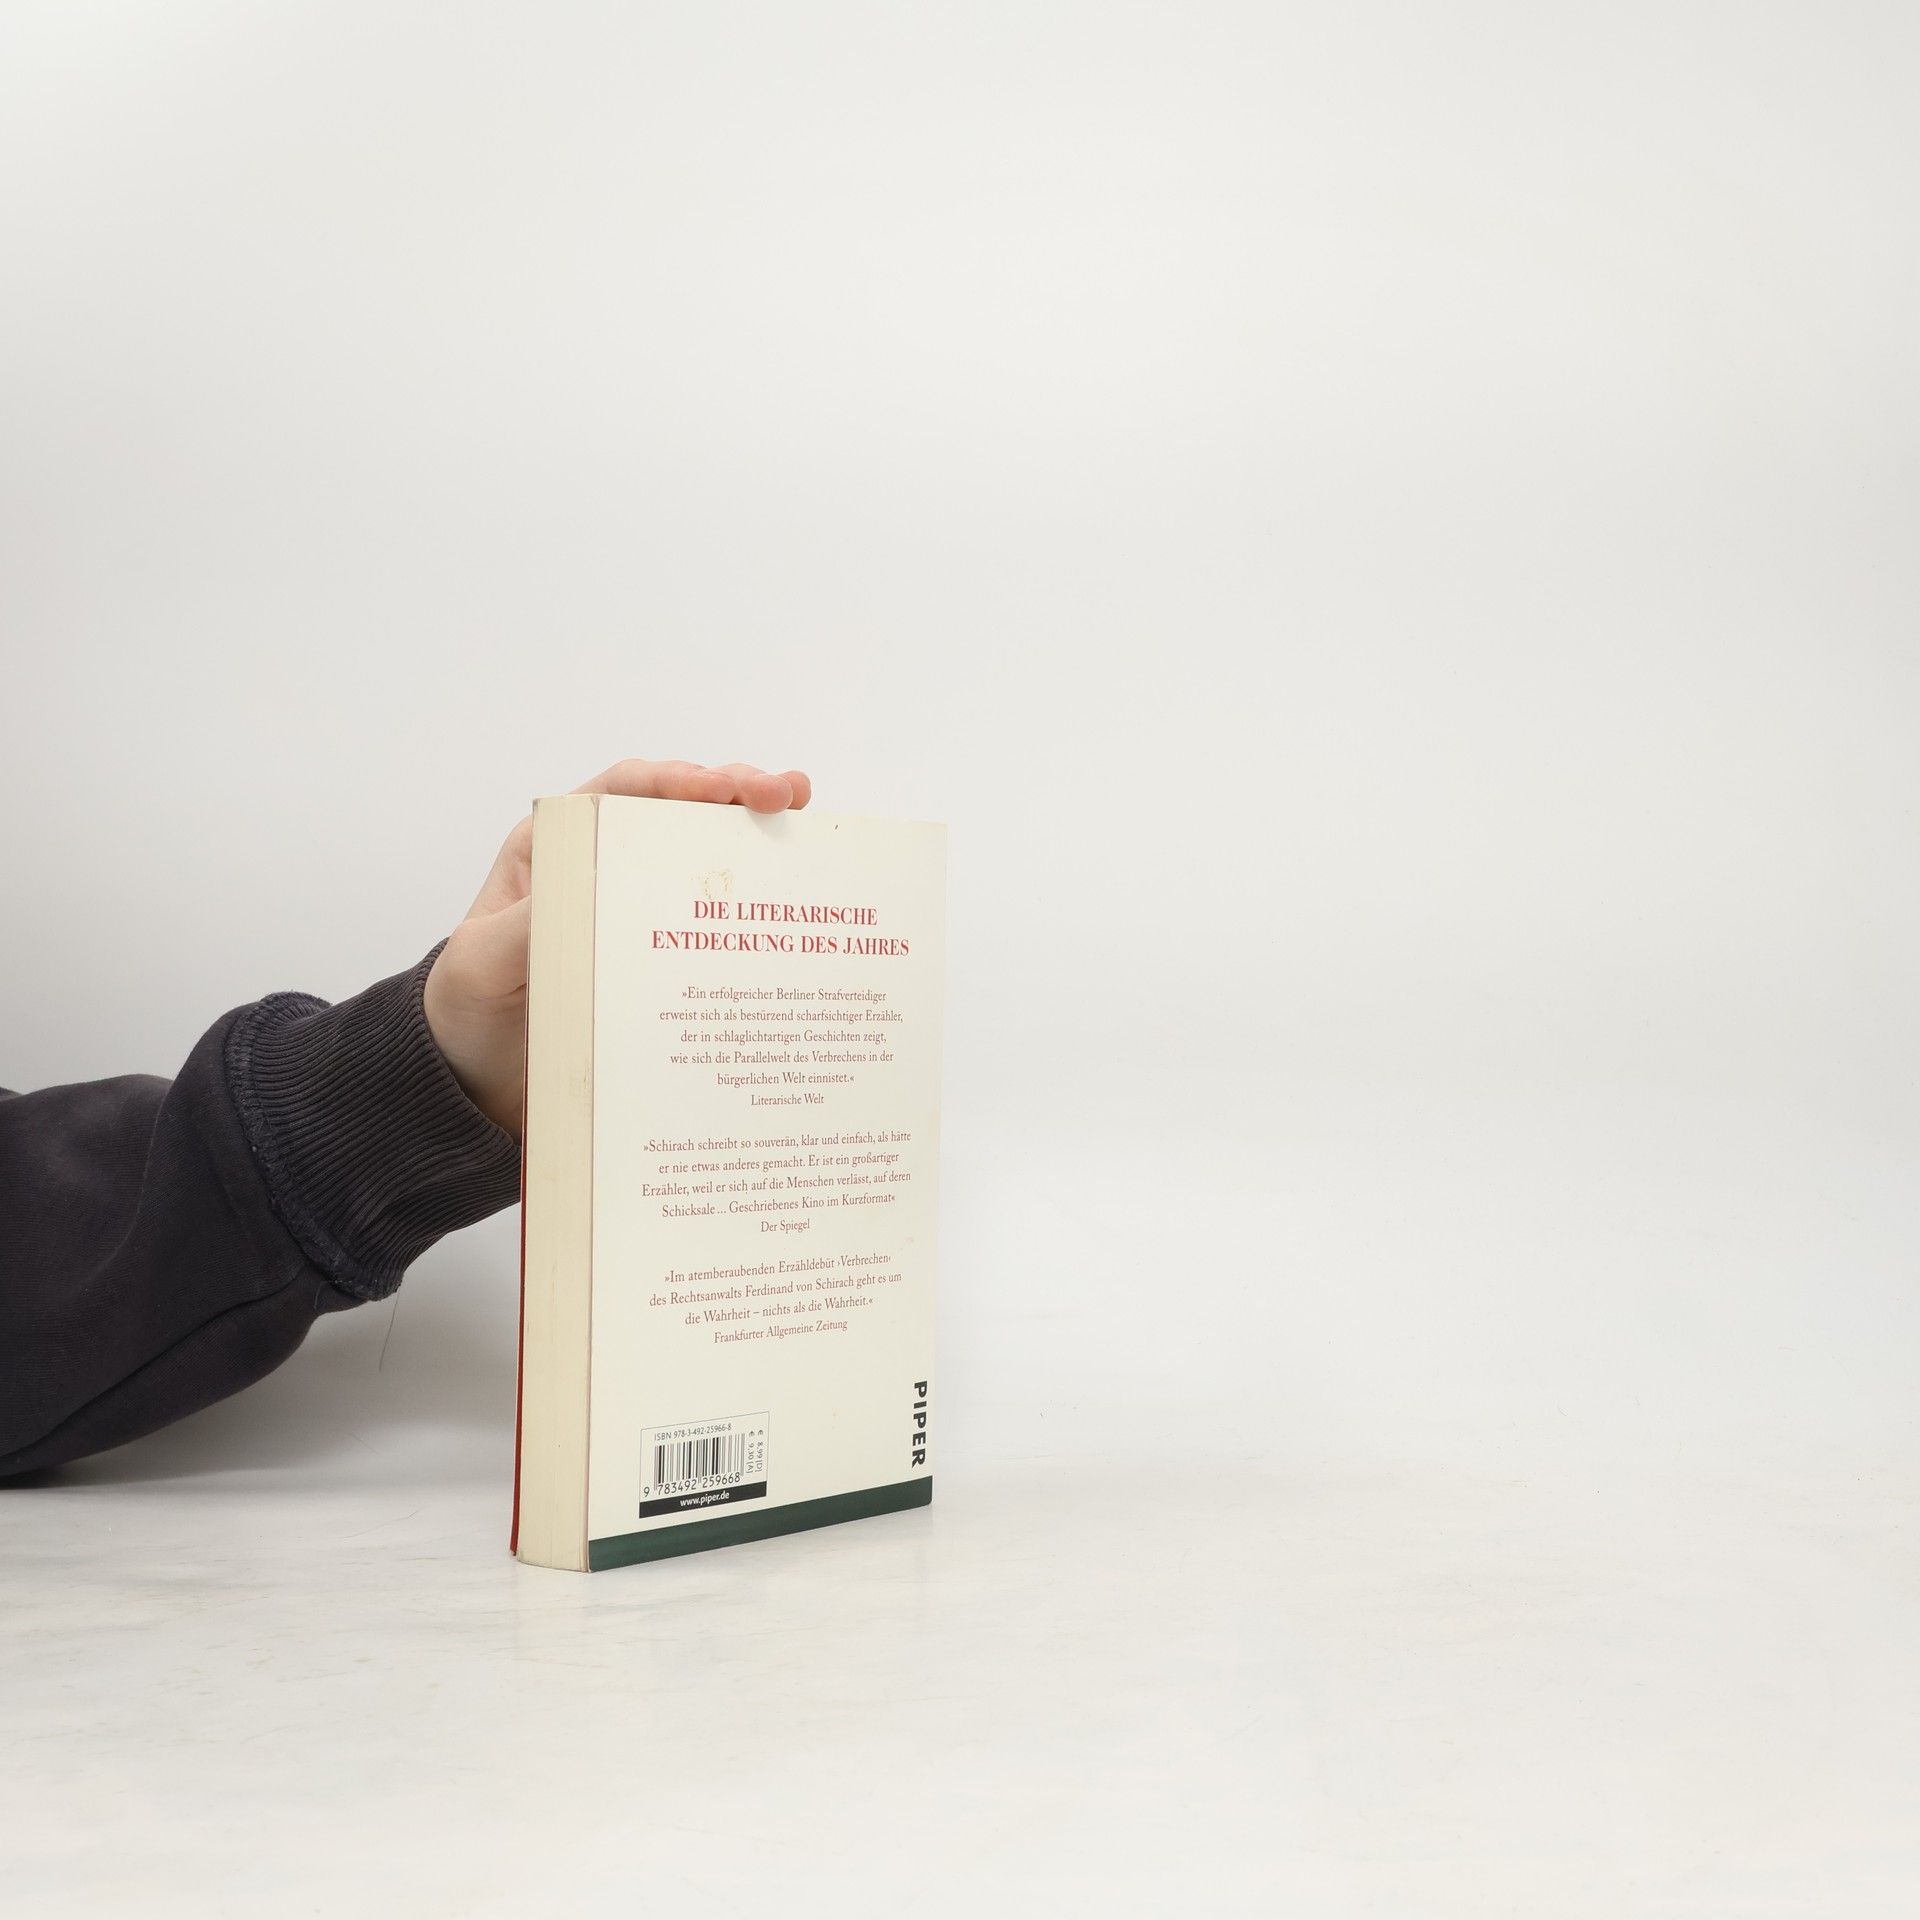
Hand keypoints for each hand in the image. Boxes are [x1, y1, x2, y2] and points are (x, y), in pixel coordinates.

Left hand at [423, 759, 811, 1134]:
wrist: (476, 1078)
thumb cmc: (467, 1008)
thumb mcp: (483, 965)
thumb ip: (527, 927)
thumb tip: (584, 893)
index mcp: (555, 850)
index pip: (621, 794)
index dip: (676, 780)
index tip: (723, 788)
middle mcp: (603, 866)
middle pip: (678, 811)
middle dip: (736, 791)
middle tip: (786, 795)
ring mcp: (638, 908)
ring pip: (705, 854)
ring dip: (756, 832)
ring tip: (804, 817)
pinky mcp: (662, 953)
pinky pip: (713, 916)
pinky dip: (755, 897)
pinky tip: (795, 894)